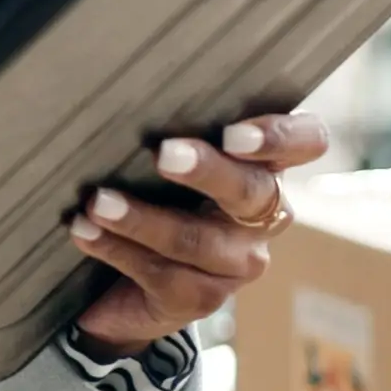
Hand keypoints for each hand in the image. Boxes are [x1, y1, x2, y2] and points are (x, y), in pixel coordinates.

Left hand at [66, 111, 329, 352]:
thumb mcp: (167, 163)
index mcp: (265, 167)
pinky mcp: (199, 298)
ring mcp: (236, 262)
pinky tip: (84, 231)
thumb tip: (128, 91)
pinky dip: (115, 248)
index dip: (282, 137)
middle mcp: (263, 216)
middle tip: (164, 154)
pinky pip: (161, 272)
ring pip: (197, 239)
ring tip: (98, 201)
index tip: (233, 134)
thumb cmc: (151, 199)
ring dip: (141, 217)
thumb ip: (172, 131)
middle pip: (252, 190)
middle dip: (208, 171)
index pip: (307, 142)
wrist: (123, 290)